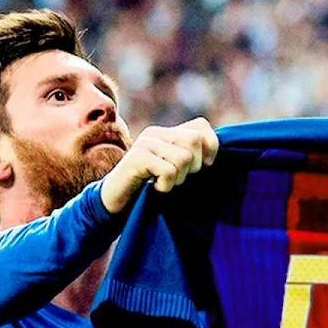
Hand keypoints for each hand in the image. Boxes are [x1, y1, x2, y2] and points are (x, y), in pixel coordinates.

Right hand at [101, 117, 219, 212]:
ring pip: (184, 157)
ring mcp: (146, 143)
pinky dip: (166, 185)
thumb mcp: (174, 170)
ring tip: (165, 183)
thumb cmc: (148, 188)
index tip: (205, 166)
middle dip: (195, 166)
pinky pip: (168, 171)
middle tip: (179, 178)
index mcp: (167, 133)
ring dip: (179, 178)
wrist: (116, 201)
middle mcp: (156, 133)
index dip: (211, 146)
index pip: (201, 126)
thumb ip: (190, 158)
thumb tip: (212, 158)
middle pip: (194, 140)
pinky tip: (156, 188)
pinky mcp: (137, 157)